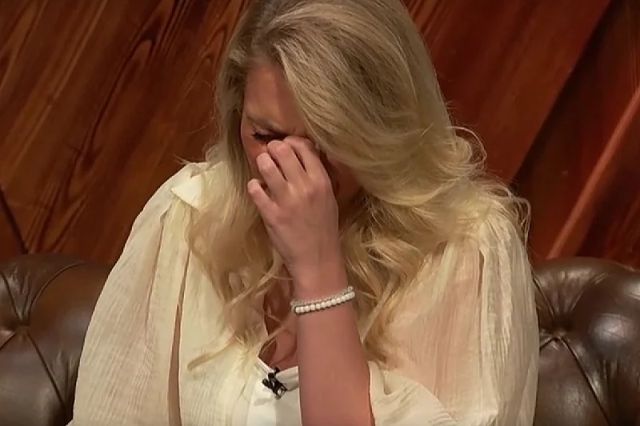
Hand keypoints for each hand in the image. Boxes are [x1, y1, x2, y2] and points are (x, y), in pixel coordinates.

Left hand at [247, 136, 342, 284]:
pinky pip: (255, 188)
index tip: (286, 148)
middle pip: (282, 150)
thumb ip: (317, 176)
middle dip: (273, 149)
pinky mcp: (271, 214)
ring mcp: (286, 200)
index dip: (291, 142)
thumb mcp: (328, 197)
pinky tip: (258, 189)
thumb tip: (303, 153)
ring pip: (266, 164)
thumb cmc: (324, 228)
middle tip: (270, 155)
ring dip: (262, 163)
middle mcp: (304, 187)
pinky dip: (254, 185)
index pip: (304, 146)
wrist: (317, 259)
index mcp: (321, 181)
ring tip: (263, 169)